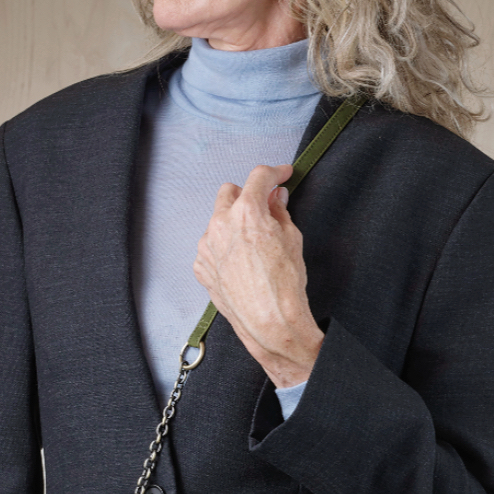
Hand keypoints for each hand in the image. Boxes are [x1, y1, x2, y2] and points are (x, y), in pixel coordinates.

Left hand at [194, 162, 324, 388]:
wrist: (270, 321)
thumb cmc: (284, 285)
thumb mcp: (292, 238)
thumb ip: (279, 211)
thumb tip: (275, 198)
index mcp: (246, 212)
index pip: (258, 177)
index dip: (274, 172)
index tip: (282, 175)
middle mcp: (221, 224)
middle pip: (229, 191)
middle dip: (246, 194)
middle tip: (264, 207)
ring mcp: (207, 246)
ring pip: (217, 219)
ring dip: (233, 222)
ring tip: (253, 243)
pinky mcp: (201, 265)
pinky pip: (211, 245)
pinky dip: (224, 246)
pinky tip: (241, 262)